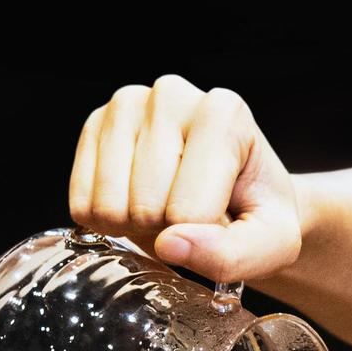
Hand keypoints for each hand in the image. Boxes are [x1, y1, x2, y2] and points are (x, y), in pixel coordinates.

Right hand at [68, 75, 300, 282]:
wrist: (238, 194)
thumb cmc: (255, 214)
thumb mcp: (269, 246)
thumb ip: (231, 255)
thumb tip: (170, 244)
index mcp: (224, 112)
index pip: (189, 211)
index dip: (202, 238)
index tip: (222, 219)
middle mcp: (171, 94)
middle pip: (145, 207)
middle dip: (166, 230)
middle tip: (191, 216)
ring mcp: (126, 105)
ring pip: (109, 207)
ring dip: (135, 226)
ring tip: (166, 207)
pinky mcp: (94, 127)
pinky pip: (82, 203)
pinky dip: (106, 221)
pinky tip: (135, 201)